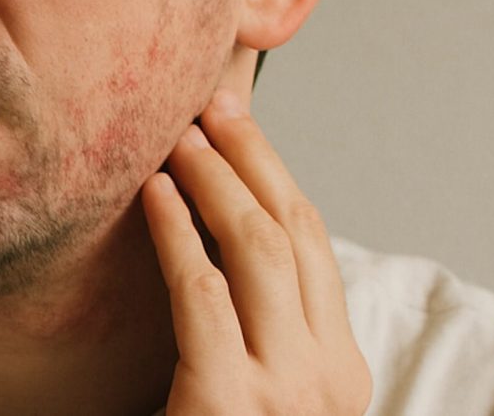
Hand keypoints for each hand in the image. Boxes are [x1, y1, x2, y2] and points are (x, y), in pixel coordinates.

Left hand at [141, 90, 370, 414]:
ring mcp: (285, 390)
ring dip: (215, 180)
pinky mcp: (228, 403)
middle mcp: (327, 372)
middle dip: (249, 156)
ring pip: (257, 247)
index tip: (234, 120)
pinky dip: (177, 232)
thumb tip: (219, 231)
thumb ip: (256, 321)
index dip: (272, 170)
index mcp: (340, 365)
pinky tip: (153, 195)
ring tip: (175, 138)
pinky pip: (203, 292)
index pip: (311, 241)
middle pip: (291, 230)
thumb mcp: (260, 381)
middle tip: (205, 106)